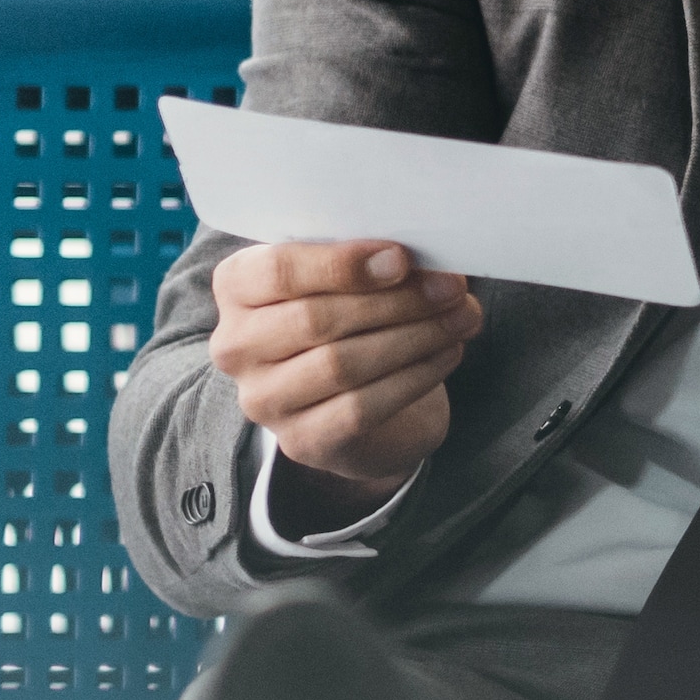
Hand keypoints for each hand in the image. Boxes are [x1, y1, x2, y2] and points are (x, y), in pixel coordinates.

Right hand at [212, 239, 481, 515]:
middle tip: (451, 288)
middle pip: (316, 319)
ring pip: (342, 364)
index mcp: (237, 287)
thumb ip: (368, 262)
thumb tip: (430, 261)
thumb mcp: (345, 279)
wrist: (351, 402)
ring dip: (415, 337)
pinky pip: (362, 407)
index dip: (342, 264)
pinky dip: (414, 377)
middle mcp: (236, 346)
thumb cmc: (349, 318)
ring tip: (463, 317)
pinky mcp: (301, 441)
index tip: (402, 258)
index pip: (278, 271)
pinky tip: (448, 353)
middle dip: (395, 301)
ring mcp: (263, 399)